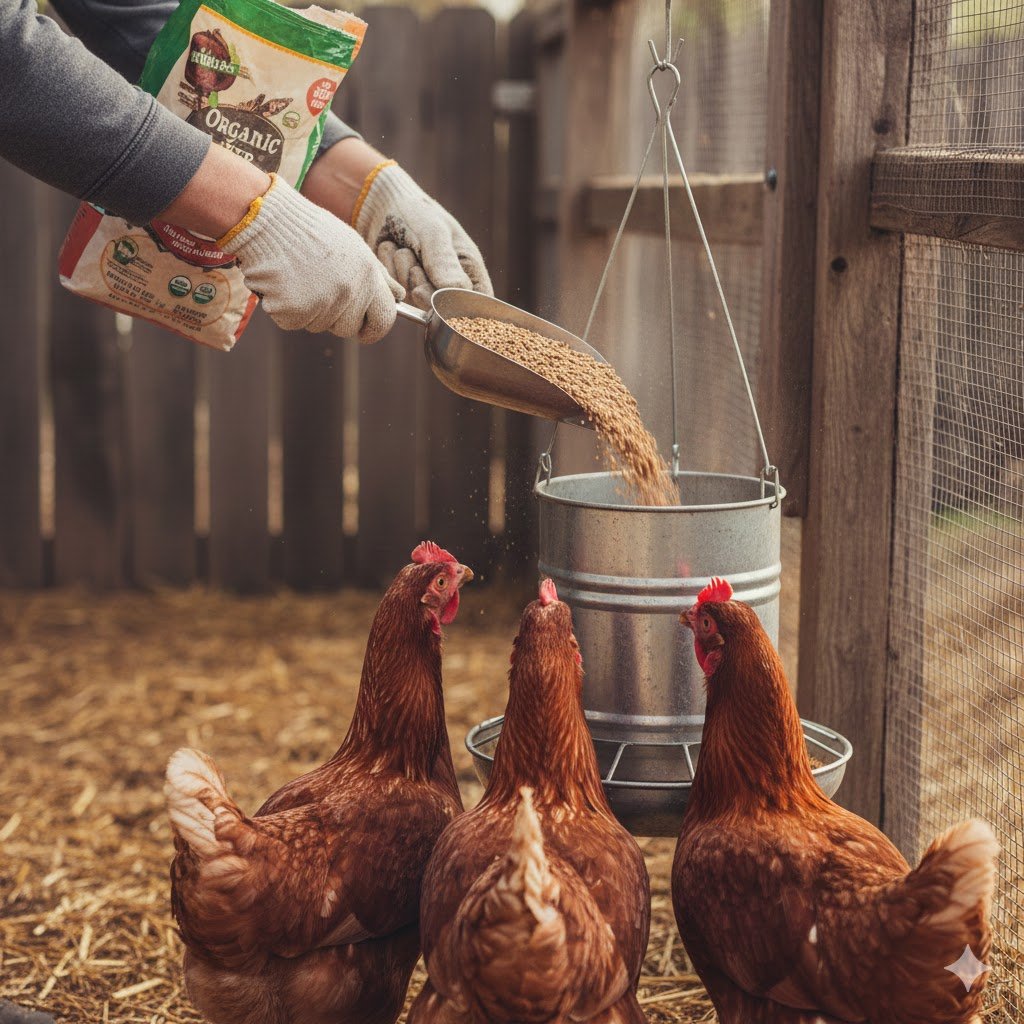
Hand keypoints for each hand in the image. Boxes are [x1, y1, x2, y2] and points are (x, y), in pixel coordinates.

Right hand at [219, 175, 403, 343]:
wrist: (269, 220)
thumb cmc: (312, 232)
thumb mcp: (353, 246)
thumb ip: (377, 276)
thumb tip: (399, 296)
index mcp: (368, 276)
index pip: (385, 320)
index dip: (375, 329)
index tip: (365, 331)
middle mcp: (348, 292)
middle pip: (348, 328)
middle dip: (336, 319)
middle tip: (319, 290)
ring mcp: (321, 304)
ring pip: (319, 326)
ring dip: (309, 310)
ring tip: (299, 277)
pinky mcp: (293, 311)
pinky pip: (294, 323)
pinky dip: (286, 309)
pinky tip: (284, 283)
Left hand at [353, 163, 492, 309]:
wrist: (381, 204)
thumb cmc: (416, 212)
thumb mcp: (433, 231)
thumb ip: (444, 262)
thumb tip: (454, 291)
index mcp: (470, 270)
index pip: (477, 305)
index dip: (461, 308)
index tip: (439, 298)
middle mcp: (451, 284)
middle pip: (443, 309)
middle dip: (424, 287)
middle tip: (415, 265)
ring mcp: (427, 288)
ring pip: (416, 301)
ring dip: (403, 273)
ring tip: (402, 247)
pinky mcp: (405, 289)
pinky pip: (396, 292)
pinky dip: (390, 272)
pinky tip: (391, 250)